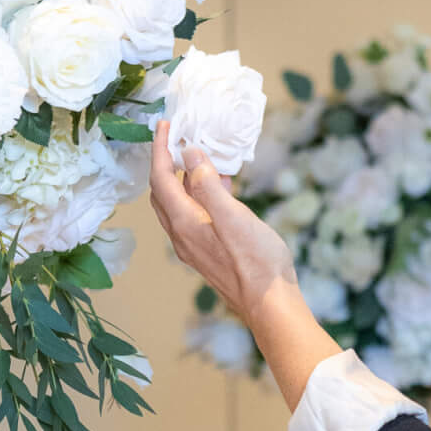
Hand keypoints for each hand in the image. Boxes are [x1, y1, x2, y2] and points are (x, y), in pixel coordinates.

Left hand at [148, 119, 296, 328]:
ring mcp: (195, 246)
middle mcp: (182, 236)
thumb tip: (188, 153)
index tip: (165, 124)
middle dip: (165, 162)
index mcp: (184, 224)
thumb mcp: (234, 216)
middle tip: (177, 138)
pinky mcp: (210, 252)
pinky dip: (201, 195)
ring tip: (203, 156)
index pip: (160, 179)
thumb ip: (208, 184)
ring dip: (185, 178)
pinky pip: (195, 216)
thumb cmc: (257, 262)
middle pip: (162, 192)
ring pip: (179, 205)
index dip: (159, 149)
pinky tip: (221, 187)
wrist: (270, 305)